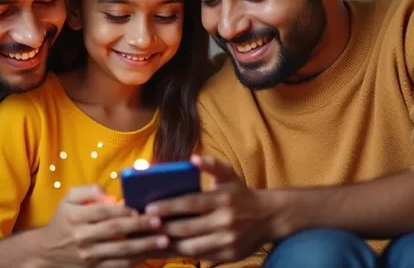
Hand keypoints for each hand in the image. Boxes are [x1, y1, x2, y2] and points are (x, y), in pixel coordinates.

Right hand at [39, 185, 169, 266]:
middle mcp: (82, 236)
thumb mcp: (68, 199)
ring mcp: (88, 255)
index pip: (103, 211)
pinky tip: (149, 254)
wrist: (46, 252)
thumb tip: (110, 196)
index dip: (123, 209)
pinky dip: (135, 260)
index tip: (141, 208)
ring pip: (120, 250)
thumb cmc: (63, 220)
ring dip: (144, 245)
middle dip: (139, 225)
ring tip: (163, 240)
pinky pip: (118, 265)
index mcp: (75, 216)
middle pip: (115, 230)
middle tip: (159, 222)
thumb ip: (88, 191)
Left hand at [145, 156, 287, 263]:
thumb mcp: (230, 175)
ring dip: (170, 244)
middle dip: (163, 227)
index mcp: (223, 199)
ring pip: (192, 247)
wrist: (270, 217)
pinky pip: (201, 256)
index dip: (168, 206)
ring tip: (151, 239)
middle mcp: (226, 221)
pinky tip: (169, 249)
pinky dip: (183, 253)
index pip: (190, 203)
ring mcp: (228, 241)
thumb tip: (193, 158)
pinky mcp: (229, 255)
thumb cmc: (242, 194)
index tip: (149, 208)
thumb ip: (212, 164)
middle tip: (144, 225)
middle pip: (187, 227)